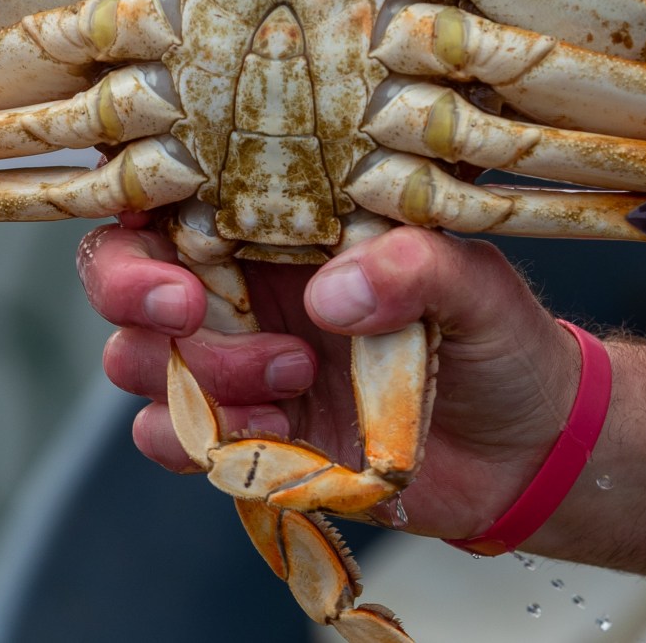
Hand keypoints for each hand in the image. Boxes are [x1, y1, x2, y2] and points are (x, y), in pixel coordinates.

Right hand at [78, 223, 585, 539]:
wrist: (521, 452)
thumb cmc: (497, 339)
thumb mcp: (477, 285)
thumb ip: (416, 270)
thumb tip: (333, 293)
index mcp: (284, 224)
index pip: (176, 194)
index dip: (138, 203)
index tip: (157, 227)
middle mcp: (243, 286)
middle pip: (125, 274)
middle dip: (134, 291)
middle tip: (188, 308)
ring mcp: (236, 362)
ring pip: (139, 359)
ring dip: (198, 375)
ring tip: (293, 377)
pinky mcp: (243, 435)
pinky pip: (169, 437)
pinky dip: (199, 441)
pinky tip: (276, 433)